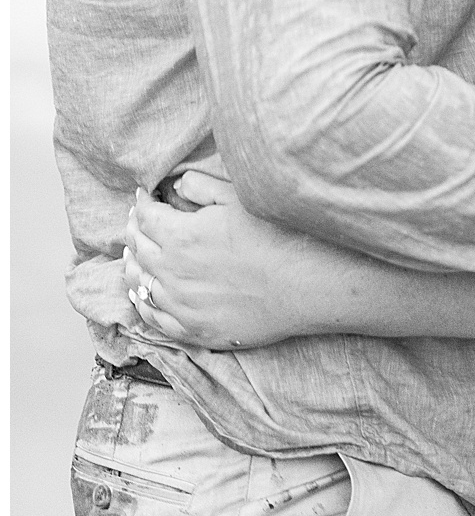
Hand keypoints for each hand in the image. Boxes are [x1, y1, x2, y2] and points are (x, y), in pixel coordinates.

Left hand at [123, 180, 320, 349]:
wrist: (302, 285)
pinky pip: (154, 319)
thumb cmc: (275, 237)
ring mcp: (180, 306)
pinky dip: (142, 303)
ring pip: (140, 285)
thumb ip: (201, 188)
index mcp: (180, 237)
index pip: (146, 217)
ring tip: (132, 254)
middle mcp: (172, 273)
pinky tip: (142, 295)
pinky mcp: (193, 330)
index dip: (142, 202)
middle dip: (134, 229)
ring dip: (132, 265)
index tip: (144, 194)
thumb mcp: (238, 199)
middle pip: (138, 248)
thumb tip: (176, 185)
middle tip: (136, 218)